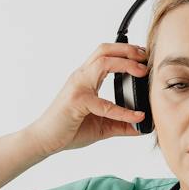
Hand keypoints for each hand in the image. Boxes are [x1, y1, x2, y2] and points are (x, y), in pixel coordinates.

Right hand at [24, 42, 148, 156]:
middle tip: (145, 57)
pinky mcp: (77, 101)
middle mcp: (81, 77)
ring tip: (142, 72)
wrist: (43, 140)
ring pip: (103, 62)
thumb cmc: (67, 129)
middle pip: (104, 50)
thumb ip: (121, 124)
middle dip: (127, 49)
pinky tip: (136, 116)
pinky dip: (123, 110)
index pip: (105, 55)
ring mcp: (78, 87)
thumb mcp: (101, 126)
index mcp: (85, 78)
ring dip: (126, 63)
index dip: (125, 51)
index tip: (142, 55)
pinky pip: (104, 103)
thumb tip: (142, 126)